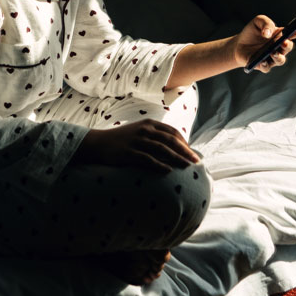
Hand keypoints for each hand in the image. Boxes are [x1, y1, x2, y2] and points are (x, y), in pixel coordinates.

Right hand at [76, 120, 200, 172]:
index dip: (184, 143)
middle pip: (171, 141)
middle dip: (185, 151)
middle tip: (196, 162)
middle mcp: (145, 130)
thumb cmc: (122, 140)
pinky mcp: (129, 153)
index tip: (192, 153)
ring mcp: (137, 141)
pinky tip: (168, 171)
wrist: (98, 144)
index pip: (173, 132)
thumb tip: (173, 147)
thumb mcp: (139, 131)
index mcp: (149, 124)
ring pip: (162, 150)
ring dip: (176, 159)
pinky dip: (159, 165)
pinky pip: (147, 159)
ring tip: (187, 167)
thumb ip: (155, 135)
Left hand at [231, 15, 295, 72]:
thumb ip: (266, 23)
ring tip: (273, 53)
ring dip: (278, 57)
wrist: (239, 44)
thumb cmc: (251, 32)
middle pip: (288, 47)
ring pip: (280, 60)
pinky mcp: (262, 65)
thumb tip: (268, 33)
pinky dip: (265, 65)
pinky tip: (262, 61)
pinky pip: (267, 67)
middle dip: (287, 45)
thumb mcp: (258, 22)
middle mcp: (279, 47)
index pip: (293, 33)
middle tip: (284, 42)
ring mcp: (272, 57)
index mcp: (281, 35)